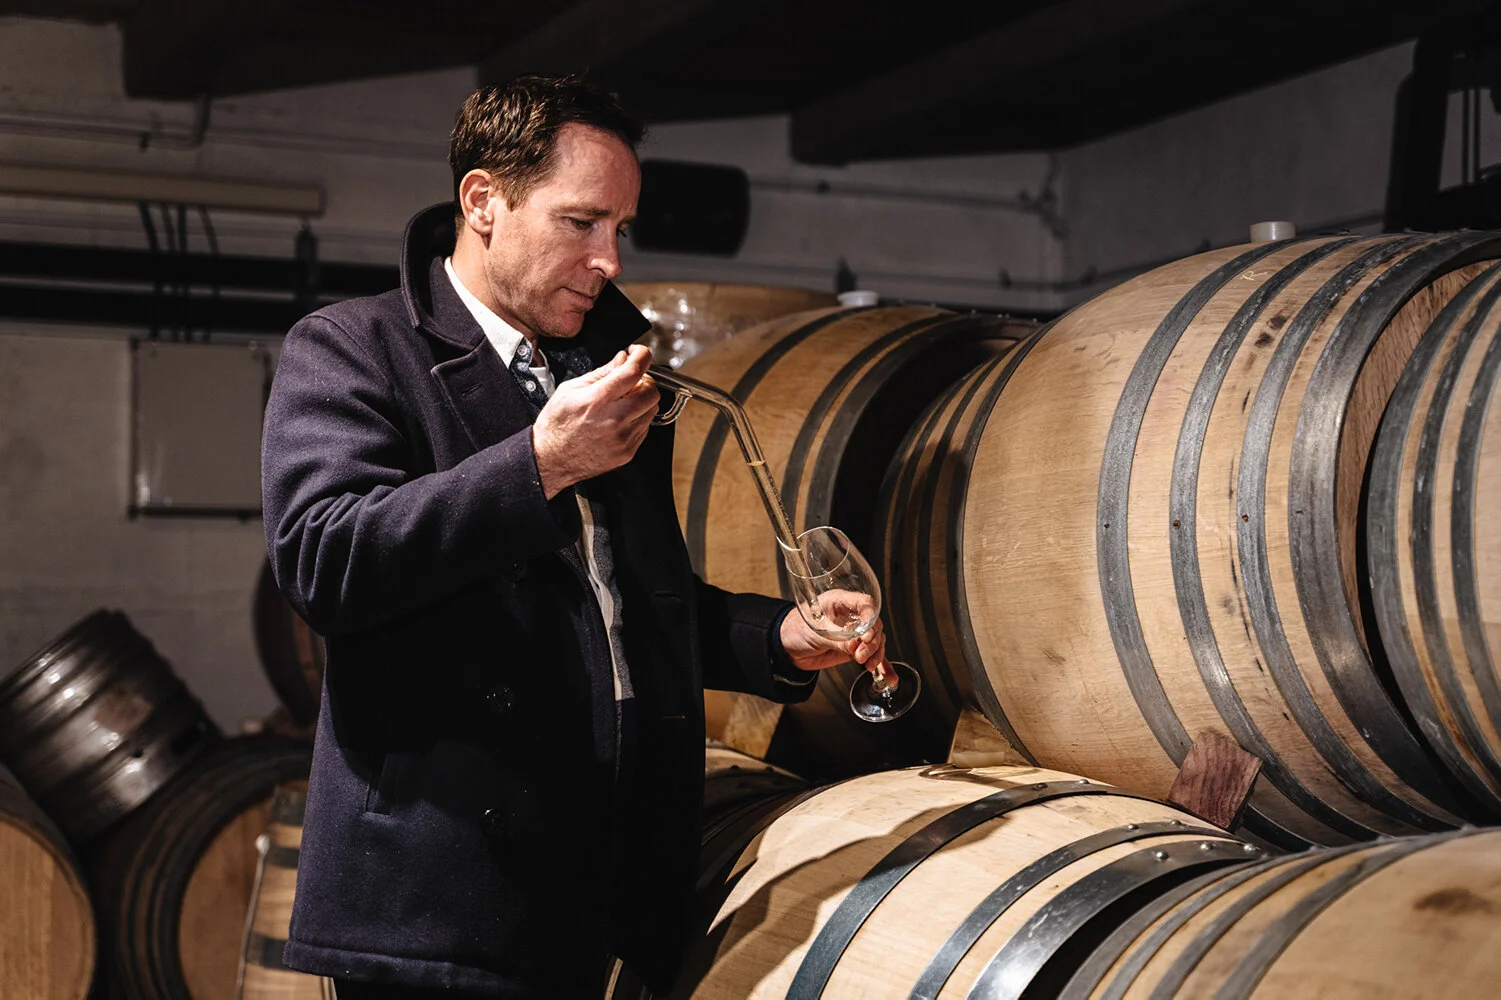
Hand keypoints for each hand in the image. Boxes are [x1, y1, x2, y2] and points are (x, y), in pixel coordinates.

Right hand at [533, 344, 658, 497]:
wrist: (551, 460)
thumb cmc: (557, 425)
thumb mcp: (570, 390)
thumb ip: (601, 373)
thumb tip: (622, 359)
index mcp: (596, 400)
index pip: (633, 371)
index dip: (642, 356)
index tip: (639, 353)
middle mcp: (613, 420)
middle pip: (651, 391)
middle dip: (644, 380)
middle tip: (631, 380)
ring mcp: (623, 439)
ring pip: (652, 409)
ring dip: (642, 400)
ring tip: (622, 402)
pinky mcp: (628, 452)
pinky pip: (645, 428)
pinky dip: (637, 418)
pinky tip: (619, 419)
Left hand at [778, 598, 893, 684]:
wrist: (787, 648)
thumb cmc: (796, 630)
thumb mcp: (816, 633)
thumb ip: (837, 639)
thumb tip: (854, 646)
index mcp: (840, 602)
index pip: (865, 604)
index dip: (871, 618)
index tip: (867, 636)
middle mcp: (851, 616)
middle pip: (874, 624)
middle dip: (872, 642)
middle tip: (859, 655)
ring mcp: (855, 633)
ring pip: (876, 640)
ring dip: (876, 654)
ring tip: (866, 664)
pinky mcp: (855, 648)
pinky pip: (872, 655)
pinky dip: (881, 665)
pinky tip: (889, 677)